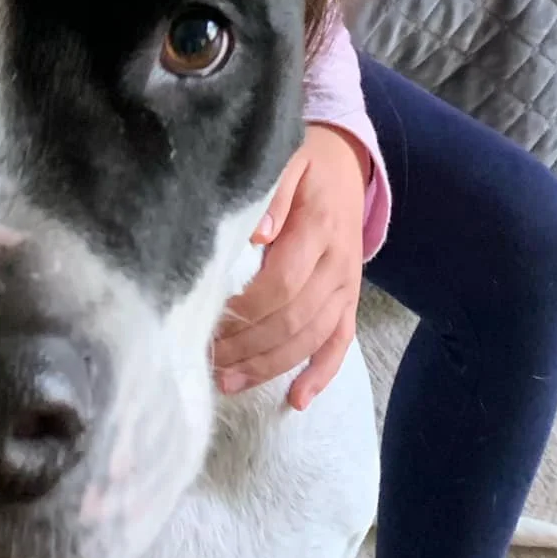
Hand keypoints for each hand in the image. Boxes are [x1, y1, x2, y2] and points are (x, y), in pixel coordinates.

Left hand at [213, 124, 366, 410]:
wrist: (346, 161)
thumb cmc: (305, 160)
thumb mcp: (286, 158)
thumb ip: (272, 194)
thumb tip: (255, 237)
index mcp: (318, 228)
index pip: (281, 283)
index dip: (244, 309)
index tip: (207, 320)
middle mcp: (338, 263)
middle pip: (293, 318)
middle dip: (248, 345)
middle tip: (206, 359)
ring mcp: (346, 284)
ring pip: (313, 338)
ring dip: (271, 366)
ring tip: (229, 382)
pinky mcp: (350, 298)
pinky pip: (341, 342)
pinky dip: (322, 374)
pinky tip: (297, 400)